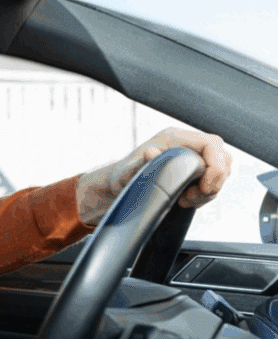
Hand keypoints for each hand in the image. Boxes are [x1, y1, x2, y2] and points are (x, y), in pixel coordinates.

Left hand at [76, 127, 231, 226]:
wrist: (117, 188)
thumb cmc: (120, 177)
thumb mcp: (127, 173)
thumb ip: (141, 164)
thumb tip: (151, 153)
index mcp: (173, 138)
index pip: (212, 144)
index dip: (216, 166)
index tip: (205, 188)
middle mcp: (185, 144)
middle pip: (221, 158)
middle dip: (213, 182)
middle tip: (190, 198)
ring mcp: (191, 157)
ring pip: (219, 171)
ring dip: (208, 190)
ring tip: (184, 200)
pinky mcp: (193, 172)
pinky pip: (212, 182)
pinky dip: (204, 195)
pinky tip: (185, 200)